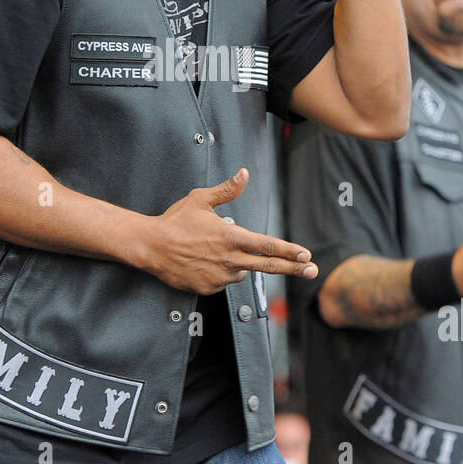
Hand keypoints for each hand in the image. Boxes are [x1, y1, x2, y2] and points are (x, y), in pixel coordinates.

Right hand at [142, 168, 317, 295]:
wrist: (150, 247)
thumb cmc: (175, 221)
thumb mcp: (200, 199)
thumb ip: (227, 190)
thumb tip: (244, 174)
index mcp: (230, 237)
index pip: (267, 245)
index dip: (289, 251)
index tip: (306, 255)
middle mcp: (228, 259)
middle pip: (267, 266)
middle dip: (293, 269)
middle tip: (312, 271)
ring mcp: (219, 276)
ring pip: (240, 271)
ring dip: (237, 263)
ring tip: (212, 250)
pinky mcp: (208, 288)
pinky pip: (223, 281)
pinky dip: (221, 272)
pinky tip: (204, 261)